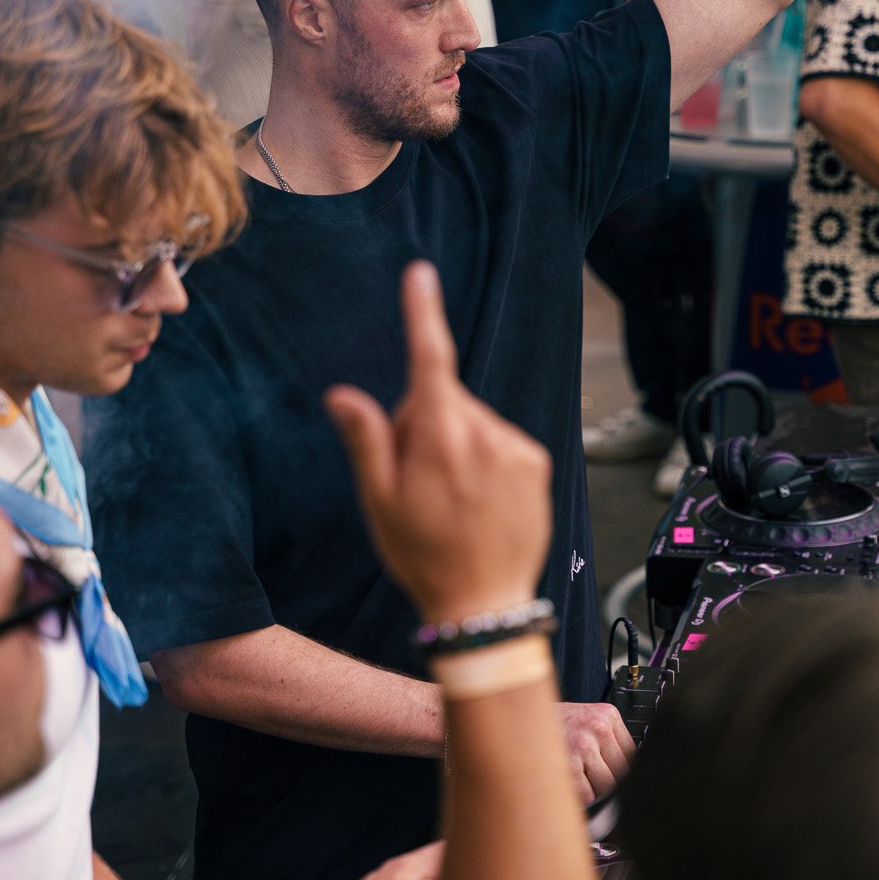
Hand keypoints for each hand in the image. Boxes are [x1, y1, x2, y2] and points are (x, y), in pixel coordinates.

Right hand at [325, 261, 551, 622]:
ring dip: (455, 443)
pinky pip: (499, 440)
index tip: (420, 274)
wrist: (485, 605)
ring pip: (471, 421)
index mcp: (441, 438)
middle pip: (442, 399)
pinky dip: (484, 457)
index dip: (423, 313)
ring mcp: (516, 448)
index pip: (430, 360)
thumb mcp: (380, 502)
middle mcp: (485, 434)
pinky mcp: (537, 462)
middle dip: (423, 423)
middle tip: (415, 481)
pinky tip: (477, 499)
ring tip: (448, 498)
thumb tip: (341, 394)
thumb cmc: (422, 556)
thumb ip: (366, 439)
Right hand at [559, 702, 635, 803]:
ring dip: (590, 789)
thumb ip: (606, 741)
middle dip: (605, 781)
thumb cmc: (549, 724)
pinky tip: (564, 778)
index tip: (610, 775)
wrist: (515, 718)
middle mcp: (598, 728)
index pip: (632, 755)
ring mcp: (584, 746)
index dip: (619, 770)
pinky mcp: (569, 765)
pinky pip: (587, 795)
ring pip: (606, 787)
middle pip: (622, 773)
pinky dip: (576, 795)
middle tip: (587, 776)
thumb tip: (627, 775)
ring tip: (573, 774)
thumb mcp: (584, 720)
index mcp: (607, 715)